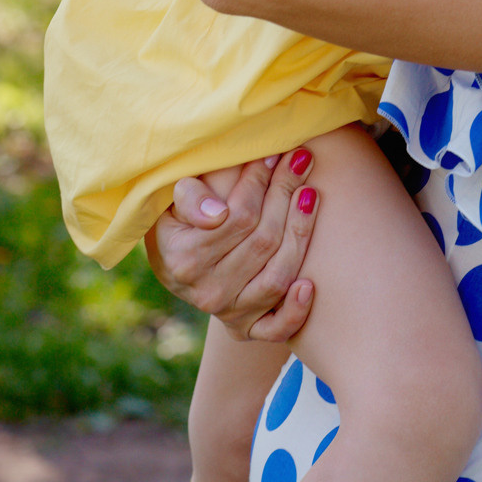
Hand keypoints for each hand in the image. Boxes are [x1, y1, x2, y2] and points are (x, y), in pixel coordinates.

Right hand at [145, 150, 319, 342]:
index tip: (274, 153)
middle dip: (285, 193)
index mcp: (185, 260)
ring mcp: (230, 313)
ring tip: (311, 194)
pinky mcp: (248, 328)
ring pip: (277, 275)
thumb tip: (217, 213)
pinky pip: (277, 329)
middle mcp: (209, 292)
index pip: (238, 217)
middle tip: (301, 159)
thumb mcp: (170, 202)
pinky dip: (295, 311)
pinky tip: (309, 284)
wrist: (177, 262)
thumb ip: (189, 197)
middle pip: (263, 241)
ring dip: (300, 232)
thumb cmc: (179, 219)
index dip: (259, 182)